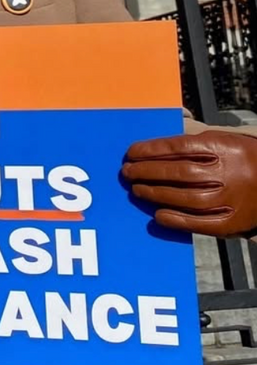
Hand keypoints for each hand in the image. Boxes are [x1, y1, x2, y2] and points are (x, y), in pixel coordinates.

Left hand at [122, 131, 256, 236]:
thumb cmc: (238, 157)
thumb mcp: (220, 141)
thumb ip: (191, 144)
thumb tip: (152, 149)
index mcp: (223, 147)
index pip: (179, 147)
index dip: (152, 150)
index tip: (130, 152)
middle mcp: (228, 172)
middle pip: (180, 172)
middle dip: (149, 172)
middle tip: (127, 172)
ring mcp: (231, 199)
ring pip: (188, 198)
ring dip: (157, 194)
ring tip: (137, 190)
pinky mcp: (233, 222)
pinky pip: (202, 223)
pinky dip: (178, 221)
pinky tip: (158, 216)